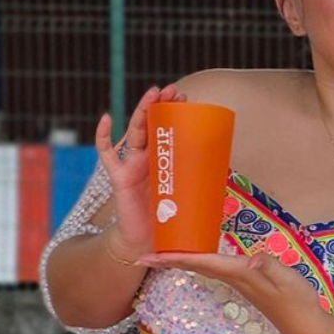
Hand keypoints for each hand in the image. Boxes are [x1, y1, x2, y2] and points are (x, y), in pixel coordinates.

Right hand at [95, 84, 186, 259]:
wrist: (149, 242)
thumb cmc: (170, 219)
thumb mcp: (189, 197)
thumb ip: (201, 185)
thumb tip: (230, 174)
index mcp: (165, 160)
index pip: (169, 130)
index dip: (175, 114)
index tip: (188, 100)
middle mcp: (147, 158)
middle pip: (152, 124)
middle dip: (162, 105)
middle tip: (175, 91)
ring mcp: (131, 165)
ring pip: (134, 131)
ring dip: (143, 110)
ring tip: (154, 93)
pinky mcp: (119, 177)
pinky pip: (107, 154)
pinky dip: (103, 136)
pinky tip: (107, 118)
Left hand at [139, 252, 324, 333]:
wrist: (307, 326)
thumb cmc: (299, 301)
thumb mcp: (288, 280)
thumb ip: (270, 267)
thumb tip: (252, 259)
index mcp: (240, 274)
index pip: (202, 263)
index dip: (175, 258)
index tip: (148, 257)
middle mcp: (235, 279)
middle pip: (197, 267)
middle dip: (171, 261)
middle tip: (144, 255)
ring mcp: (241, 284)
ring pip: (205, 269)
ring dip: (184, 262)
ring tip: (166, 254)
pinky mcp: (248, 285)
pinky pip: (216, 271)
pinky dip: (202, 263)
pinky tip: (202, 260)